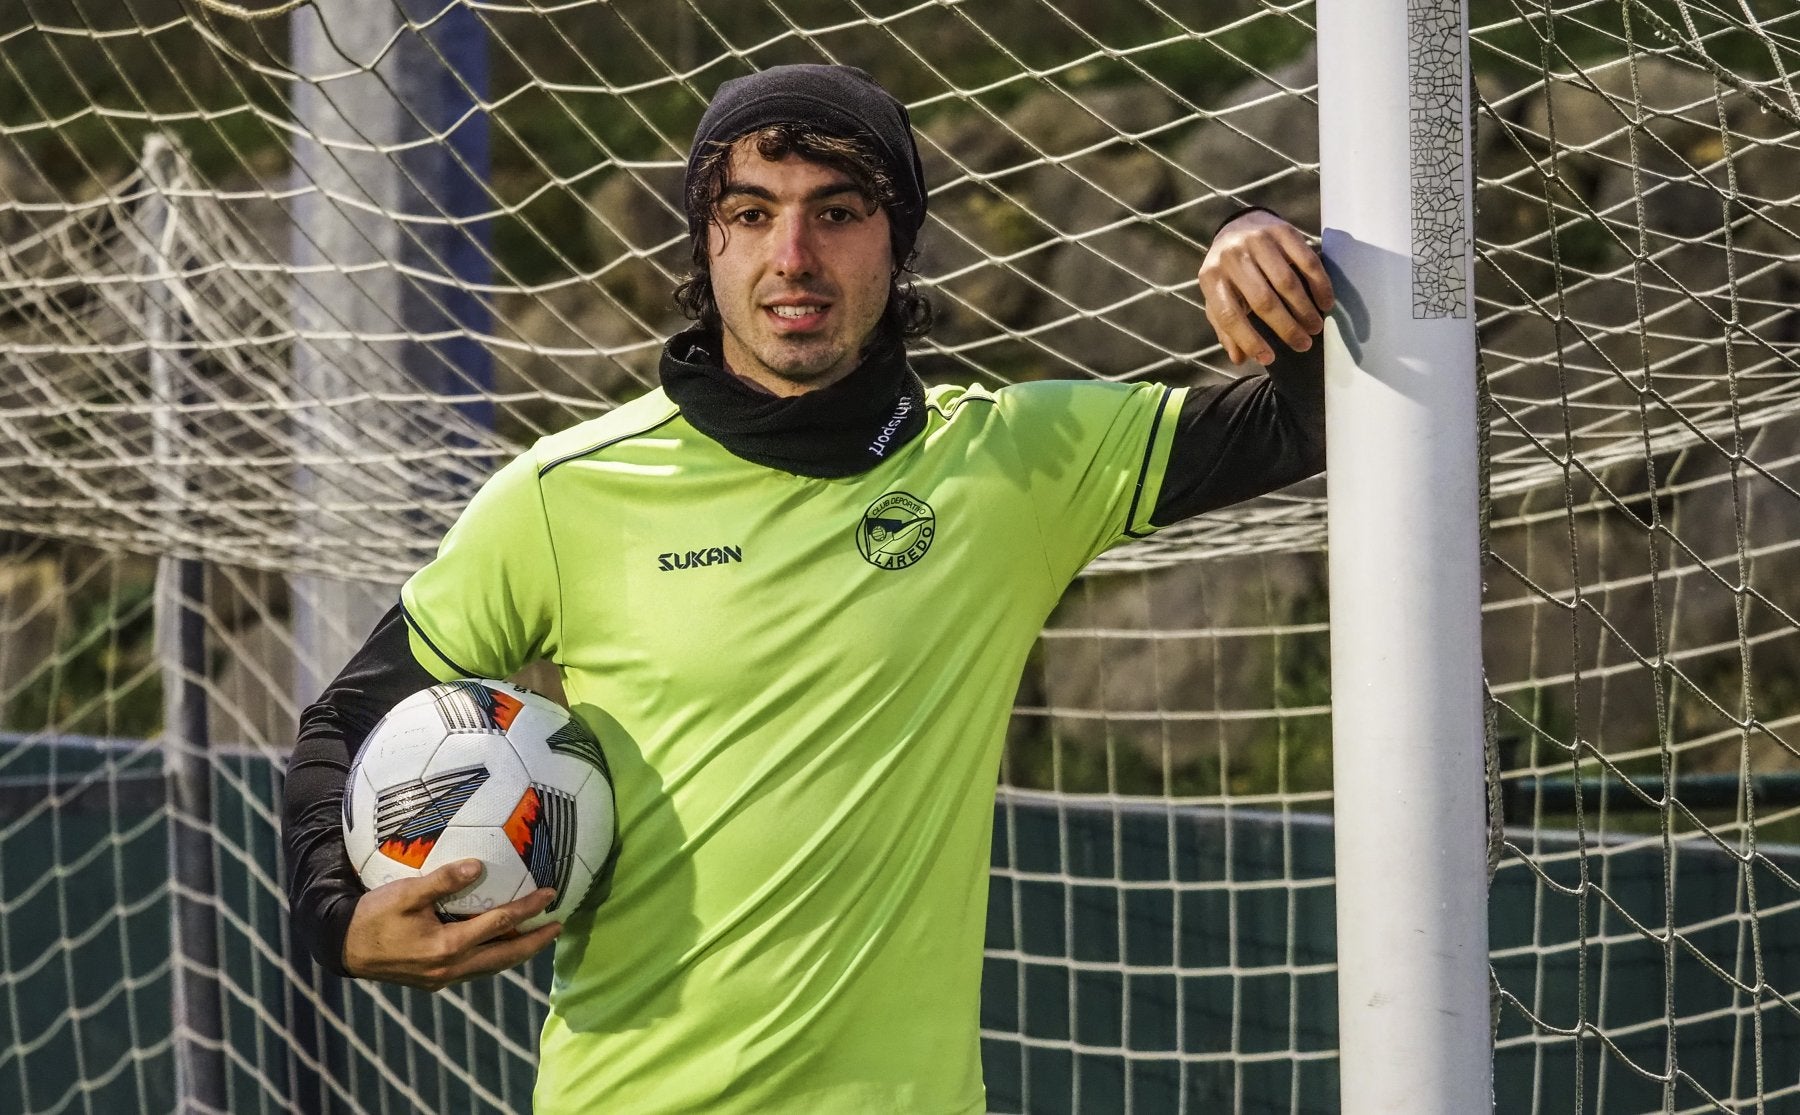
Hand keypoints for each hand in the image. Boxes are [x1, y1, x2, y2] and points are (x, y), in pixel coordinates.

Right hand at [342, 858, 561, 990]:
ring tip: (538, 938)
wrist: (343, 948)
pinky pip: (474, 970)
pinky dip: (494, 959)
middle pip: (504, 956)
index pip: (499, 924)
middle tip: (559, 927)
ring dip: (516, 953)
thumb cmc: (373, 916)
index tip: (551, 895)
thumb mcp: (405, 893)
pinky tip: (500, 948)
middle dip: (534, 942)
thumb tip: (477, 866)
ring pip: (491, 968)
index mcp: (447, 946)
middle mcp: (450, 967)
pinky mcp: (433, 981)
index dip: (528, 909)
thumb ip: (442, 881)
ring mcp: (442, 978)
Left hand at [1198, 210, 1335, 365]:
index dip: (1249, 340)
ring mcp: (1258, 241)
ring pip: (1287, 282)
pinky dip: (1319, 284)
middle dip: (1286, 328)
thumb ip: (1225, 327)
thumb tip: (1239, 358)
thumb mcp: (1218, 296)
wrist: (1239, 224)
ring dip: (1304, 309)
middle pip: (1263, 301)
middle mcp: (1232, 257)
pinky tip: (1326, 302)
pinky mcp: (1283, 230)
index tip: (1269, 359)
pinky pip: (1306, 261)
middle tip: (1303, 344)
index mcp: (1211, 278)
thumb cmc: (1229, 271)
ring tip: (1315, 328)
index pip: (1229, 316)